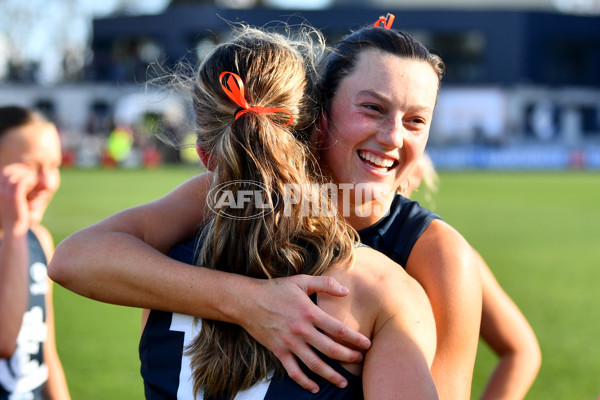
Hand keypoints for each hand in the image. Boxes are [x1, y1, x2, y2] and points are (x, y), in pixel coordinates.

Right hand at [0, 163, 35, 233]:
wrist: (14, 229)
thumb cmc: (14, 217)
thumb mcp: (10, 203)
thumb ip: (11, 192)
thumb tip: (19, 183)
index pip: (3, 173)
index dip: (14, 169)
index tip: (23, 170)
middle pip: (9, 172)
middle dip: (20, 169)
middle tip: (29, 172)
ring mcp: (5, 193)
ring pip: (16, 175)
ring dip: (25, 174)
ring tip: (32, 178)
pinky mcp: (14, 197)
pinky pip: (22, 181)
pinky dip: (29, 179)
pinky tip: (33, 183)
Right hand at [237, 274, 370, 392]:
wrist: (247, 301)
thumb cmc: (276, 289)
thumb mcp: (301, 281)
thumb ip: (325, 284)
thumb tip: (346, 291)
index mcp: (309, 312)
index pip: (337, 328)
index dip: (354, 338)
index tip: (367, 344)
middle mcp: (301, 330)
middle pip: (330, 349)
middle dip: (348, 357)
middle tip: (360, 361)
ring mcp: (290, 343)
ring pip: (315, 364)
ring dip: (331, 375)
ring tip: (344, 382)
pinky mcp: (278, 351)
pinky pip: (293, 371)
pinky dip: (305, 382)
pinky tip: (315, 388)